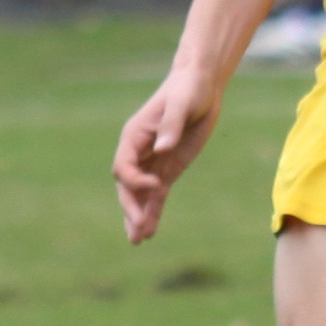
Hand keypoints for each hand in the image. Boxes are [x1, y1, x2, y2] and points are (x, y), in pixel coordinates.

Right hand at [113, 68, 221, 243]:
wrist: (201, 85)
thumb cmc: (187, 89)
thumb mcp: (181, 103)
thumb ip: (171, 125)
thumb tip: (163, 148)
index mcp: (134, 136)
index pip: (124, 167)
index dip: (136, 180)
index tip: (157, 185)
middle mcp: (139, 152)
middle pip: (127, 186)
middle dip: (131, 208)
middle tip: (138, 229)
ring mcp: (153, 162)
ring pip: (140, 195)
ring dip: (139, 216)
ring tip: (139, 240)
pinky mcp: (169, 168)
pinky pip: (157, 194)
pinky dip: (154, 210)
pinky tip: (151, 229)